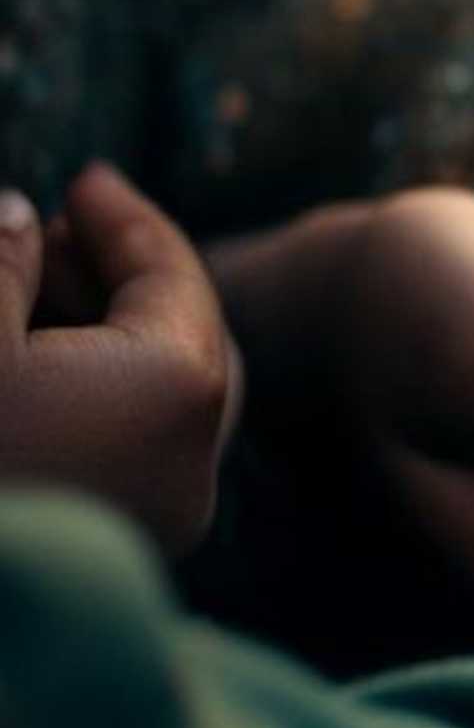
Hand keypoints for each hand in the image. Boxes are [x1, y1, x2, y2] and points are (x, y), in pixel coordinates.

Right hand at [0, 169, 239, 553]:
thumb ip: (4, 260)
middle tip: (54, 233)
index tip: (85, 180)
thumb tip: (19, 215)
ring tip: (32, 291)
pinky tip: (39, 362)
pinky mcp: (127, 547)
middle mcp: (199, 454)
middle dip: (122, 275)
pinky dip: (102, 392)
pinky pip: (139, 445)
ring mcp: (169, 511)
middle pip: (184, 331)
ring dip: (107, 333)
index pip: (173, 274)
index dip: (124, 218)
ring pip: (162, 392)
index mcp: (179, 385)